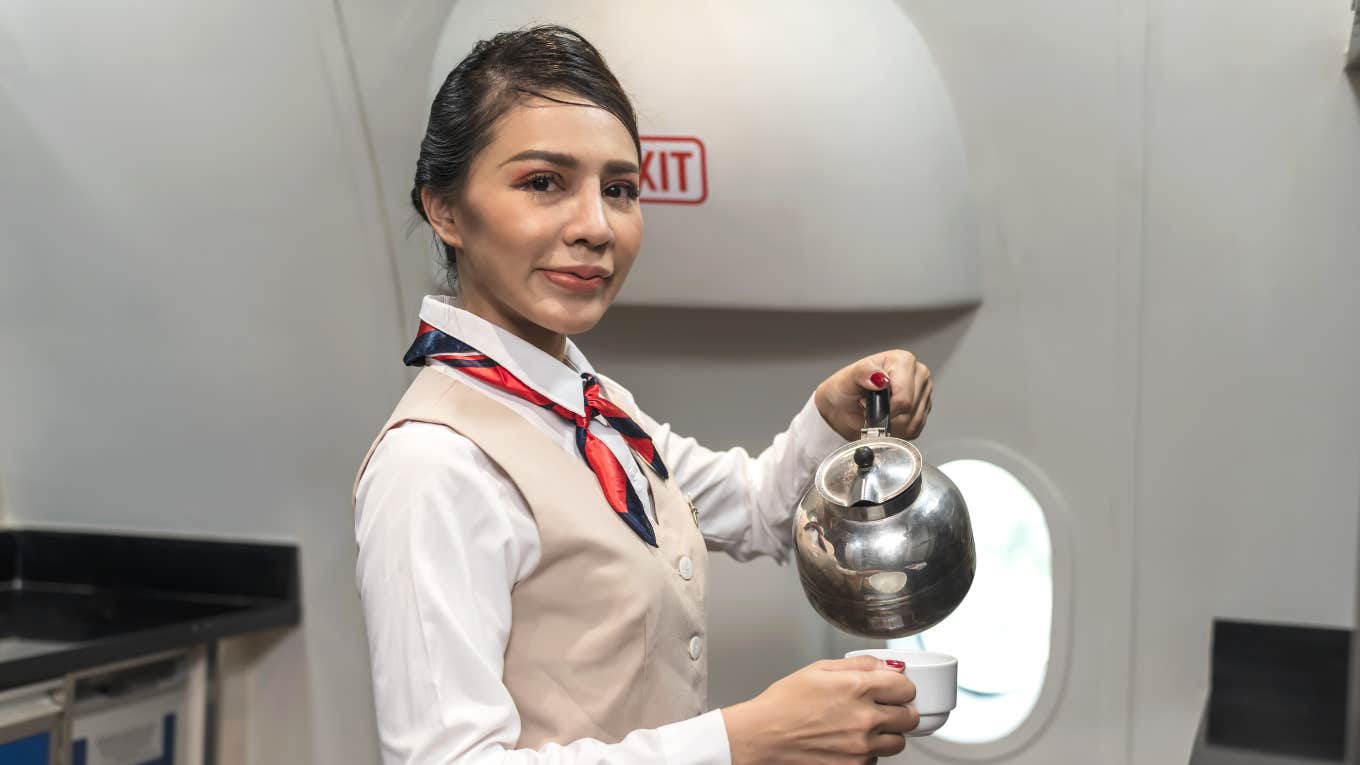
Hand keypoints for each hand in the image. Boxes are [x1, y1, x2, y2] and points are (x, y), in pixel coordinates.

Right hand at [722, 656, 919, 764]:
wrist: (763, 736)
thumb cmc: (784, 703)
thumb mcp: (819, 669)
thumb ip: (859, 664)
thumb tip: (886, 665)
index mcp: (858, 688)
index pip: (906, 688)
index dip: (900, 686)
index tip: (893, 688)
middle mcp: (865, 719)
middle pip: (910, 717)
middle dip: (900, 710)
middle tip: (884, 708)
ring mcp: (861, 747)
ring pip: (898, 742)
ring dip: (888, 734)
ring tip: (864, 726)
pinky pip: (876, 759)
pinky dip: (869, 752)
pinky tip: (849, 741)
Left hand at [813, 351, 932, 440]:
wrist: (844, 405)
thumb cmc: (847, 388)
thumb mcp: (849, 378)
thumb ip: (863, 373)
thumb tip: (879, 378)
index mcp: (903, 360)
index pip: (904, 397)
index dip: (884, 407)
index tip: (867, 402)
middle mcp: (918, 374)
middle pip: (910, 410)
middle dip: (886, 414)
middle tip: (870, 406)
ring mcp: (923, 393)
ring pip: (912, 422)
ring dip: (890, 423)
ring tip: (877, 410)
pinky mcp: (923, 411)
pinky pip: (914, 429)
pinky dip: (896, 430)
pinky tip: (885, 418)